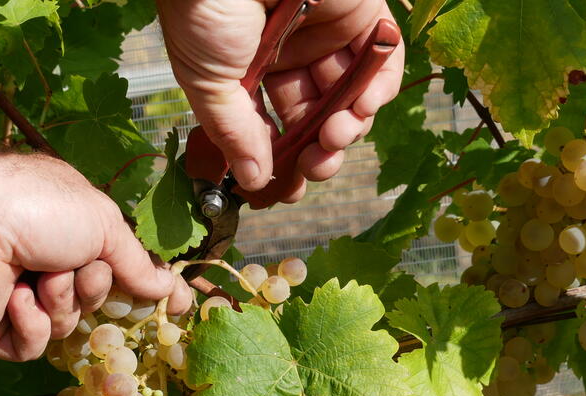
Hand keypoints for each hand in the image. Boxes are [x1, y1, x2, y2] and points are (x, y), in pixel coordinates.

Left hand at [0, 154, 191, 360]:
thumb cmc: (36, 208)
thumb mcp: (102, 225)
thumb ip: (136, 262)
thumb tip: (171, 287)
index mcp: (67, 233)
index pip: (116, 269)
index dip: (145, 288)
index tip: (178, 305)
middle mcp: (42, 266)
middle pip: (93, 303)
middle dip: (93, 288)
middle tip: (78, 266)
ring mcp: (16, 301)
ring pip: (66, 327)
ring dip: (61, 301)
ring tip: (38, 275)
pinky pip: (33, 345)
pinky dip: (31, 323)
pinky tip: (15, 297)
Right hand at [156, 0, 403, 201]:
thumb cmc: (205, 10)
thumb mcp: (209, 83)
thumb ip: (235, 133)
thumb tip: (253, 181)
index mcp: (248, 70)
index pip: (275, 126)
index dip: (284, 160)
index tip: (288, 189)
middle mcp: (288, 54)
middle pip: (316, 117)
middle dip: (319, 152)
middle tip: (315, 168)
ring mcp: (325, 34)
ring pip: (350, 98)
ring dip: (347, 129)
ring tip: (333, 137)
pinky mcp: (360, 12)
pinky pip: (381, 63)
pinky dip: (378, 92)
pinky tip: (359, 110)